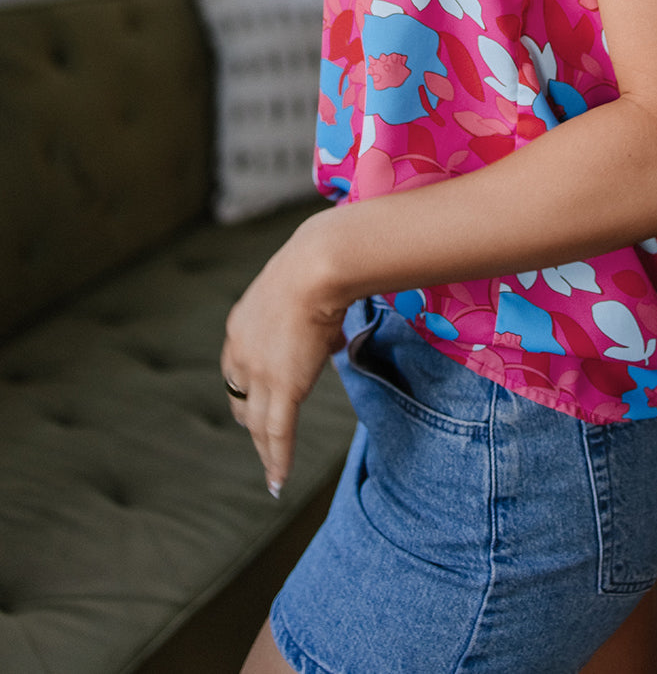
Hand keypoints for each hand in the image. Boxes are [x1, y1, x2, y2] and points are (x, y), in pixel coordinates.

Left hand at [220, 222, 347, 496]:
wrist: (316, 268)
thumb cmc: (317, 266)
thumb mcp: (301, 291)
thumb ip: (308, 317)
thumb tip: (329, 333)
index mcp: (240, 326)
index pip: (236, 368)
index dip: (245, 388)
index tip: (254, 399)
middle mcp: (241, 353)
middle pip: (240, 399)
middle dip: (250, 420)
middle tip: (261, 438)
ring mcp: (260, 374)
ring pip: (258, 423)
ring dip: (264, 449)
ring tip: (271, 470)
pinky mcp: (283, 388)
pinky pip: (279, 433)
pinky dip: (278, 459)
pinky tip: (278, 481)